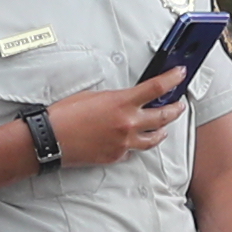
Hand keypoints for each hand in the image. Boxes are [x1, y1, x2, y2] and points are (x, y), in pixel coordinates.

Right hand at [52, 70, 196, 175]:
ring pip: (154, 139)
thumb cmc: (66, 114)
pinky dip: (135, 145)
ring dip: (162, 131)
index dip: (172, 80)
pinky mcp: (116, 156)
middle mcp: (128, 123)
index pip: (156, 88)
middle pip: (163, 116)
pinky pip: (133, 151)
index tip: (180, 75)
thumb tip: (126, 101)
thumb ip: (116, 99)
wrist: (51, 138)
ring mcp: (124, 143)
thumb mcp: (94, 96)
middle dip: (175, 109)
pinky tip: (133, 142)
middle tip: (179, 105)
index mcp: (122, 103)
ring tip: (164, 128)